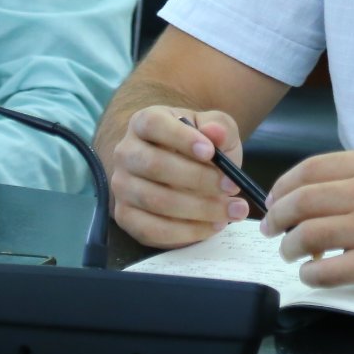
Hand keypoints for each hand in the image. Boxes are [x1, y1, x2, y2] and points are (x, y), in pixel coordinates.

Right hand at [104, 105, 250, 248]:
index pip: (154, 125)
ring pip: (155, 201)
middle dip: (198, 179)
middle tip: (232, 186)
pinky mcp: (125, 217)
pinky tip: (213, 226)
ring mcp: (122, 186)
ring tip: (231, 210)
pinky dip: (186, 232)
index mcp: (144, 122)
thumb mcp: (216, 129)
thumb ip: (220, 127)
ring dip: (199, 209)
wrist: (184, 168)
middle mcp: (126, 153)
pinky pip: (151, 230)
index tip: (211, 152)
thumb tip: (216, 133)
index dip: (182, 138)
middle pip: (155, 165)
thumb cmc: (199, 145)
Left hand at [261, 150, 353, 294]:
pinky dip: (310, 275)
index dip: (282, 186)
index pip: (309, 169)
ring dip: (289, 248)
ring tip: (291, 253)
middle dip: (277, 218)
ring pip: (307, 236)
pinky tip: (313, 273)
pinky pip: (326, 271)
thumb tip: (310, 194)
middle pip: (301, 202)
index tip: (274, 200)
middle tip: (272, 229)